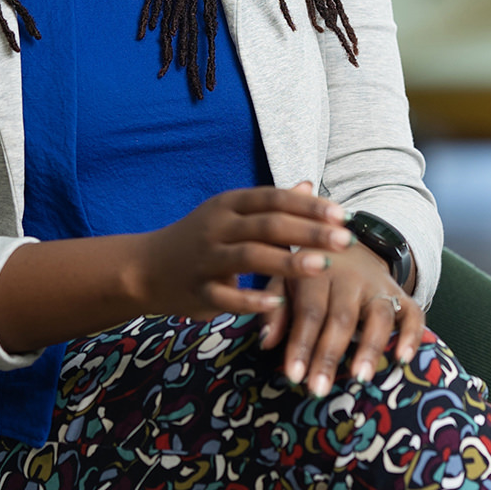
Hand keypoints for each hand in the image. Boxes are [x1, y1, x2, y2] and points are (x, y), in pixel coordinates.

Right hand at [132, 184, 352, 319]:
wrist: (145, 268)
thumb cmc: (199, 238)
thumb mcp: (231, 215)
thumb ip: (271, 204)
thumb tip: (310, 185)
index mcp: (229, 204)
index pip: (273, 199)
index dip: (308, 206)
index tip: (342, 215)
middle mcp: (217, 227)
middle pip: (268, 225)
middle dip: (309, 232)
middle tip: (345, 240)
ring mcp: (206, 258)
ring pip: (250, 256)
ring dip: (288, 262)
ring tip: (323, 267)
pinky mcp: (197, 290)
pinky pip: (226, 296)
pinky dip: (251, 300)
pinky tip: (277, 304)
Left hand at [260, 186, 425, 396]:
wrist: (345, 240)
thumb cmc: (308, 274)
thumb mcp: (284, 281)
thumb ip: (275, 309)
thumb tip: (267, 343)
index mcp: (317, 273)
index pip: (310, 311)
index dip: (302, 344)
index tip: (294, 376)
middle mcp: (351, 278)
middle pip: (342, 318)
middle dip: (329, 356)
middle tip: (319, 390)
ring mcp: (379, 286)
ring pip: (378, 316)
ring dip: (370, 348)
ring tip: (359, 378)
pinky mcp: (401, 294)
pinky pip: (414, 314)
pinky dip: (412, 336)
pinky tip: (403, 360)